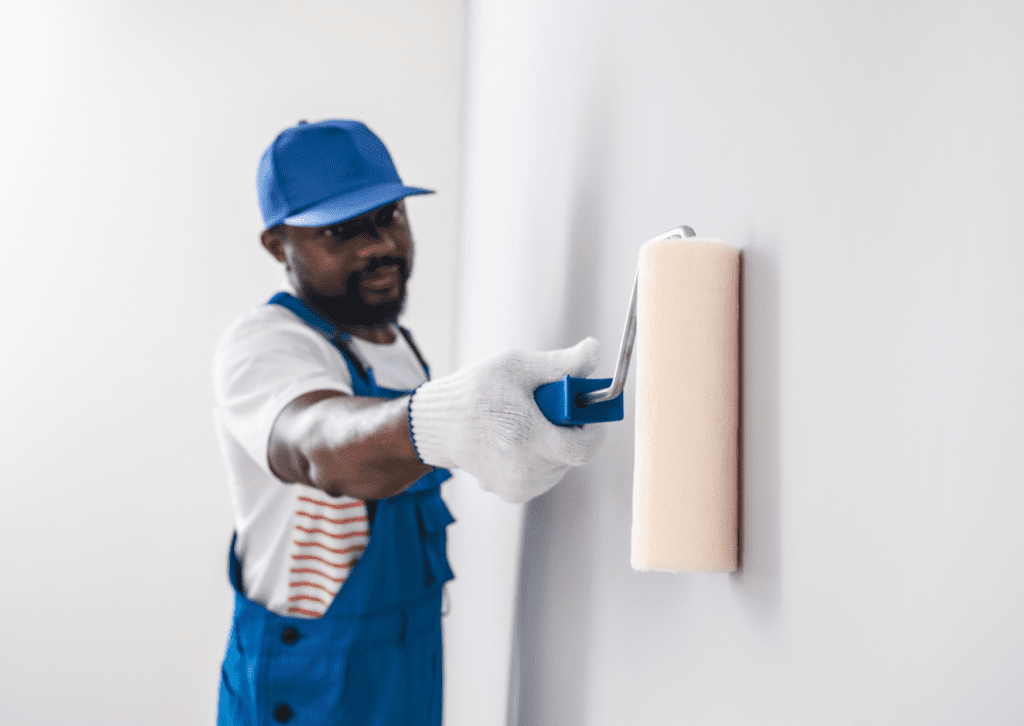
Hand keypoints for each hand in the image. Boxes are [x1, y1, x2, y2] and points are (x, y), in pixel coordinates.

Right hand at [409, 338, 606, 502]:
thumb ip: (561, 363)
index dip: (593, 428)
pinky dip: (541, 457)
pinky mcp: (514, 495)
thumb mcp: (518, 366)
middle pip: (573, 453)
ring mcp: (519, 486)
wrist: (439, 424)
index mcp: (527, 438)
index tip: (588, 410)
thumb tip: (594, 350)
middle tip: (547, 408)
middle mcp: (525, 470)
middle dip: (569, 428)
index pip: (583, 447)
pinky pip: (546, 474)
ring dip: (556, 443)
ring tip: (528, 423)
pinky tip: (519, 441)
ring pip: (561, 464)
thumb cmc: (476, 391)